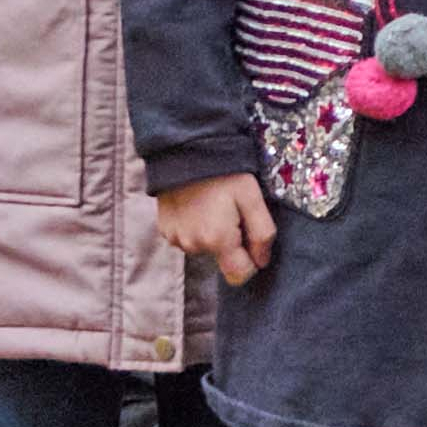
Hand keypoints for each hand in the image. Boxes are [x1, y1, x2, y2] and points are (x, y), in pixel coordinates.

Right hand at [159, 173, 273, 287]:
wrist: (186, 151)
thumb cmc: (225, 173)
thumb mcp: (252, 198)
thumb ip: (262, 234)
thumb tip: (261, 262)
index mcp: (217, 240)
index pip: (239, 276)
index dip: (251, 261)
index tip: (251, 238)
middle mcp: (193, 245)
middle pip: (222, 259)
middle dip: (232, 243)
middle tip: (231, 212)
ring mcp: (175, 238)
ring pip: (205, 249)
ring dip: (212, 235)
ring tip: (213, 205)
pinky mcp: (165, 230)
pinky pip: (188, 238)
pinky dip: (195, 228)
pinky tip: (197, 205)